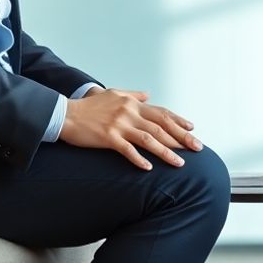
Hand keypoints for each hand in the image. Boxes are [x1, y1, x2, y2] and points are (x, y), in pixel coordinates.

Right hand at [59, 88, 202, 170]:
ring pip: (149, 139)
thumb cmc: (89, 106)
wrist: (66, 113)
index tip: (192, 129)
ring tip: (180, 163)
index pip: (161, 112)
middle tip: (197, 148)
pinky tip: (149, 167)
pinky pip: (128, 150)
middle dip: (181, 137)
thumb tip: (148, 95)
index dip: (178, 121)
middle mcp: (129, 112)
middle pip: (161, 126)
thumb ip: (132, 95)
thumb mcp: (113, 94)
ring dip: (166, 152)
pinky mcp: (108, 137)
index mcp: (132, 103)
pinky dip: (140, 159)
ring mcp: (119, 125)